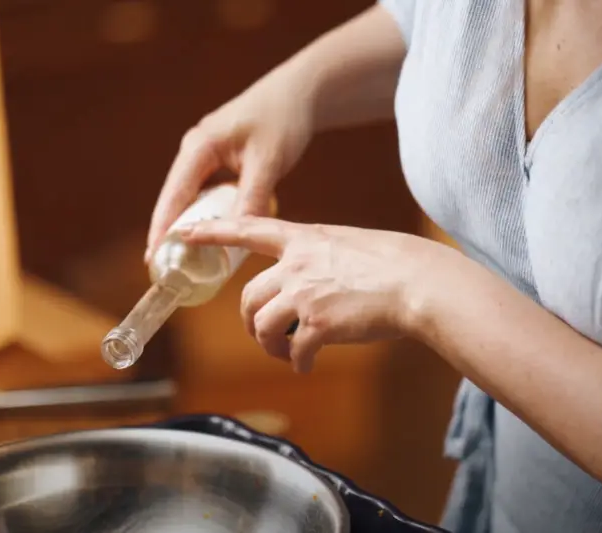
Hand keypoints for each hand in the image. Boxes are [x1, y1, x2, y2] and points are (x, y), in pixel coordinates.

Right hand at [146, 77, 314, 260]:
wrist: (298, 93)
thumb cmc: (282, 119)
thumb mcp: (268, 161)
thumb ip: (252, 197)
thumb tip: (238, 234)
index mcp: (199, 147)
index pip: (174, 197)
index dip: (162, 229)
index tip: (152, 257)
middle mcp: (195, 151)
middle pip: (175, 200)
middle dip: (169, 232)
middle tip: (164, 268)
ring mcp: (205, 156)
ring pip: (190, 198)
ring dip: (188, 225)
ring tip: (182, 260)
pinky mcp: (218, 161)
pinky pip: (206, 194)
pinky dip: (206, 215)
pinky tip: (210, 236)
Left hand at [180, 216, 436, 372]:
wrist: (418, 282)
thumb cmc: (394, 264)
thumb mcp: (349, 244)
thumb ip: (319, 258)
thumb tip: (309, 284)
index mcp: (303, 239)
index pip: (248, 230)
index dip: (213, 232)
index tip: (183, 233)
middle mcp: (296, 264)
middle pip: (248, 298)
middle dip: (251, 323)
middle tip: (266, 336)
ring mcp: (304, 294)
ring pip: (263, 327)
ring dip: (270, 346)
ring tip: (286, 354)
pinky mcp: (317, 324)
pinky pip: (294, 351)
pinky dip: (298, 362)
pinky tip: (308, 365)